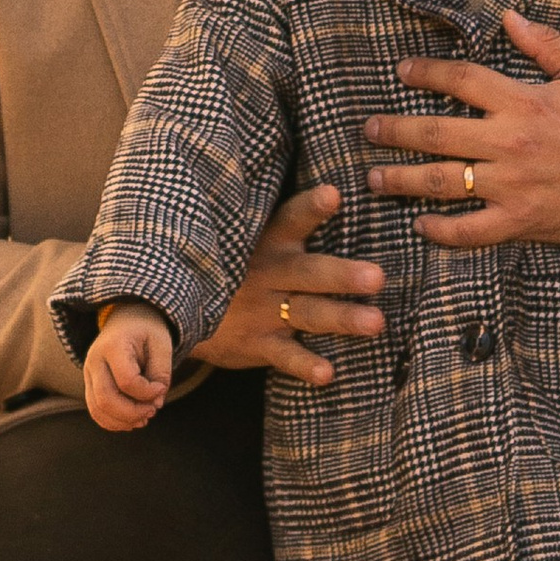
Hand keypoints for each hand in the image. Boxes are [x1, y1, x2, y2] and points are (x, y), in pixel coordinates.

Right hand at [85, 305, 173, 432]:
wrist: (127, 319)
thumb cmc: (147, 331)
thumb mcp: (161, 344)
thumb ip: (161, 373)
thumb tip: (155, 404)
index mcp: (113, 346)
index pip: (127, 381)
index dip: (147, 392)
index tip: (162, 388)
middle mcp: (94, 360)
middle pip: (106, 398)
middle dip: (132, 412)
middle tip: (153, 410)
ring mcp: (88, 373)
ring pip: (97, 409)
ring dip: (122, 421)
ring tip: (144, 418)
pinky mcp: (90, 384)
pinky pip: (95, 410)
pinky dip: (113, 421)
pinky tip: (132, 420)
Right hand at [187, 184, 386, 388]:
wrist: (181, 311)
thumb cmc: (238, 266)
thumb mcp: (249, 239)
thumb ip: (287, 223)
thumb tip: (338, 187)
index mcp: (268, 241)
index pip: (292, 219)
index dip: (311, 207)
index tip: (334, 194)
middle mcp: (268, 273)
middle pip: (309, 273)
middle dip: (343, 275)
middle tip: (378, 277)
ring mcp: (262, 311)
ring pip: (307, 313)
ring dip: (341, 318)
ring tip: (376, 323)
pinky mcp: (258, 344)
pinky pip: (285, 357)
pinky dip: (305, 366)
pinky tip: (327, 374)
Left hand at [364, 13, 559, 251]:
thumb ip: (546, 44)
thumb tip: (509, 15)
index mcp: (524, 102)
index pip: (462, 80)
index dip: (426, 73)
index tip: (401, 72)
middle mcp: (511, 142)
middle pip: (438, 133)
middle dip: (396, 131)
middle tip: (368, 130)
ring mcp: (513, 185)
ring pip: (444, 182)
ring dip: (403, 181)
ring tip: (375, 179)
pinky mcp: (521, 221)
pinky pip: (471, 230)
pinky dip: (441, 230)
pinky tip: (420, 225)